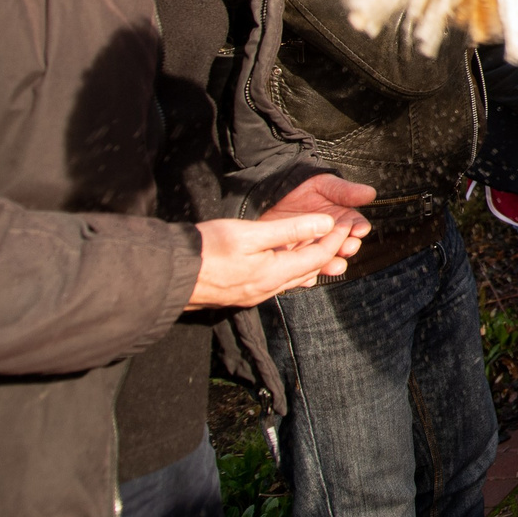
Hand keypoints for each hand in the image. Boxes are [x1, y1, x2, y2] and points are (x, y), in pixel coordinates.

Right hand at [187, 213, 360, 309]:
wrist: (170, 275)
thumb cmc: (206, 250)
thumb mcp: (251, 233)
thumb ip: (291, 230)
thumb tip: (325, 224)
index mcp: (274, 273)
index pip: (319, 256)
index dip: (336, 238)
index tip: (348, 222)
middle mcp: (268, 288)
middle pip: (310, 269)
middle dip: (330, 250)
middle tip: (343, 233)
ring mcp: (254, 294)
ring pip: (294, 277)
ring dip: (311, 261)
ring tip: (323, 244)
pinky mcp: (242, 293)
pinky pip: (277, 281)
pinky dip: (291, 268)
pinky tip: (290, 261)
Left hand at [262, 174, 375, 279]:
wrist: (265, 192)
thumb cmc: (297, 185)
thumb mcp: (322, 184)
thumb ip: (345, 191)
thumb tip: (370, 193)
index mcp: (340, 218)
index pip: (355, 226)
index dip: (358, 228)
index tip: (358, 230)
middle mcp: (327, 235)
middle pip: (342, 247)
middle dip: (346, 248)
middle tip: (346, 247)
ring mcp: (310, 248)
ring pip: (324, 261)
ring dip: (330, 265)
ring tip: (332, 265)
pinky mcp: (292, 258)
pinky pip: (301, 271)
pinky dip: (306, 276)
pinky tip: (308, 276)